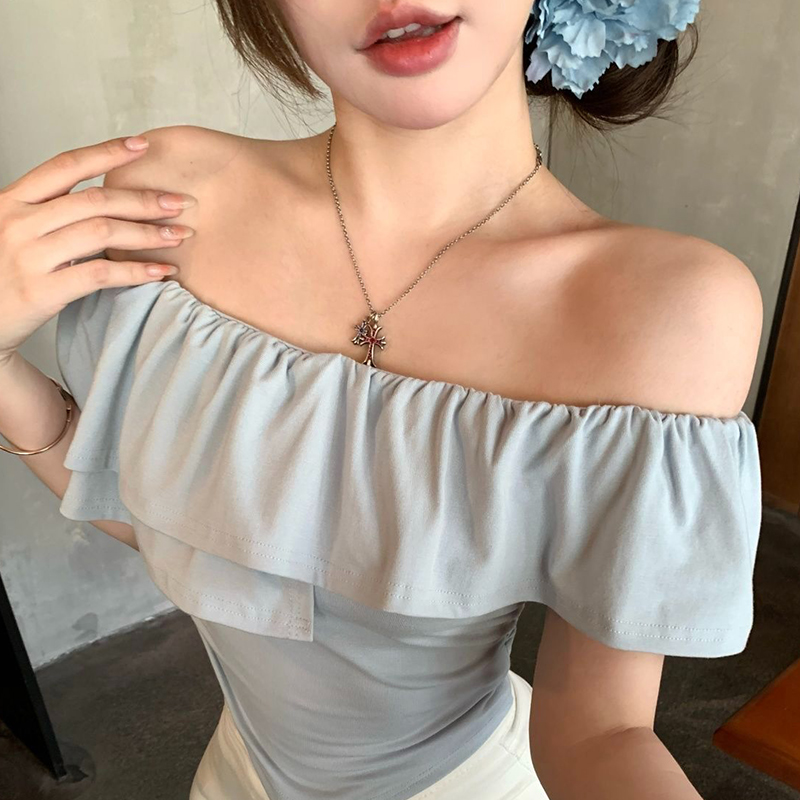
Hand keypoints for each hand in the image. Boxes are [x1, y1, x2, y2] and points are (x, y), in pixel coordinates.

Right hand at [0, 134, 196, 359]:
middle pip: (94, 200)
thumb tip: (107, 202)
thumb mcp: (15, 232)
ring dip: (148, 233)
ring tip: (179, 236)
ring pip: (102, 232)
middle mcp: (18, 222)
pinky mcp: (42, 290)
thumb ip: (51, 215)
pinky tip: (161, 271)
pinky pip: (100, 274)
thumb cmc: (1, 276)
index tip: (142, 146)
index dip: (106, 153)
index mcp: (12, 201)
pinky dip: (136, 271)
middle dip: (144, 199)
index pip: (65, 166)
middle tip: (180, 202)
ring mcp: (29, 256)